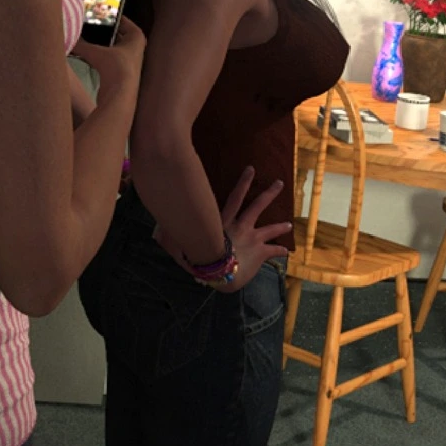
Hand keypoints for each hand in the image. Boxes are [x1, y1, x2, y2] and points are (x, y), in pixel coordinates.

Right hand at [69, 15, 143, 102]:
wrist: (120, 96)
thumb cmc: (116, 69)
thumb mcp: (95, 53)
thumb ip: (80, 44)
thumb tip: (67, 38)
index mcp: (136, 37)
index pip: (122, 19)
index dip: (109, 15)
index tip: (96, 12)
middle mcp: (135, 47)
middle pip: (115, 33)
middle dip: (101, 31)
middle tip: (86, 24)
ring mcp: (128, 61)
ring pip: (111, 47)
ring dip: (98, 45)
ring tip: (83, 38)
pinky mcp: (120, 72)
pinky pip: (107, 58)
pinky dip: (98, 56)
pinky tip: (85, 55)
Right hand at [155, 166, 291, 291]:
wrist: (219, 276)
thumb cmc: (202, 260)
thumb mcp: (186, 245)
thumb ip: (173, 236)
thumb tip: (156, 231)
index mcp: (225, 222)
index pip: (235, 197)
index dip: (244, 182)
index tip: (252, 169)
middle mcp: (241, 227)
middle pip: (257, 206)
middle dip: (269, 194)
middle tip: (280, 183)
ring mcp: (252, 240)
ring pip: (269, 228)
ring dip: (280, 225)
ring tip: (289, 224)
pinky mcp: (260, 254)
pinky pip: (273, 251)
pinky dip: (279, 251)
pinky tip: (286, 252)